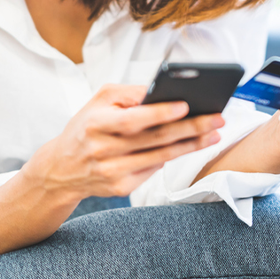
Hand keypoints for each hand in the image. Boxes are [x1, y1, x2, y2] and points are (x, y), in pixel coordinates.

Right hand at [24, 84, 224, 199]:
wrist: (61, 169)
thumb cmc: (87, 126)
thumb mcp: (99, 100)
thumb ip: (130, 93)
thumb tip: (164, 90)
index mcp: (96, 123)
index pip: (133, 119)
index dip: (160, 113)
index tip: (186, 105)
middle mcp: (103, 150)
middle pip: (155, 139)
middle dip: (191, 128)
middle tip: (218, 118)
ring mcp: (112, 172)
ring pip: (161, 157)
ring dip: (192, 145)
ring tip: (215, 133)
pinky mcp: (120, 187)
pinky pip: (154, 170)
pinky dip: (174, 157)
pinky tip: (192, 145)